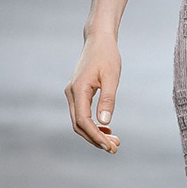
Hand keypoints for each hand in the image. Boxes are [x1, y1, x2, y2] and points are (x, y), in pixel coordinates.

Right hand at [65, 35, 121, 153]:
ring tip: (114, 141)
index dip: (95, 136)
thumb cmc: (107, 55)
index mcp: (78, 90)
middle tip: (115, 148)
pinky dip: (93, 124)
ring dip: (94, 133)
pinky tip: (107, 129)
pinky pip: (82, 113)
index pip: (83, 121)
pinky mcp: (77, 92)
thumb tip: (105, 122)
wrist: (99, 39)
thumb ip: (108, 99)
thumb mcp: (111, 76)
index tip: (110, 147)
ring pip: (79, 121)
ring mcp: (73, 93)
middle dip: (95, 139)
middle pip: (79, 125)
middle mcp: (71, 93)